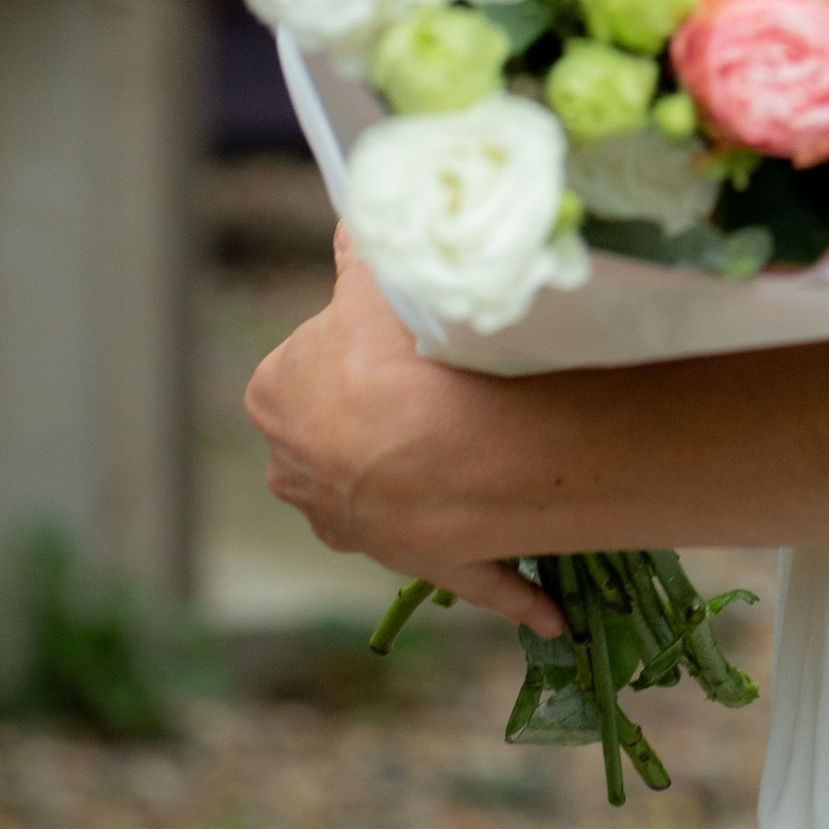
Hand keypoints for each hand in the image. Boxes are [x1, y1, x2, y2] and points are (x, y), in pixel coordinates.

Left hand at [244, 230, 564, 632]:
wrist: (438, 450)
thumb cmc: (394, 356)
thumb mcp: (371, 281)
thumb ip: (359, 251)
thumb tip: (352, 217)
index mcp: (276, 400)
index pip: (308, 361)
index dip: (358, 339)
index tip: (403, 327)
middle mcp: (300, 474)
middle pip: (346, 429)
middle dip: (391, 409)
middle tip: (452, 370)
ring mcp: (356, 527)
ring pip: (397, 495)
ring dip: (437, 482)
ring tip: (497, 440)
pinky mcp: (420, 566)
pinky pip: (471, 578)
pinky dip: (512, 591)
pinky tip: (551, 611)